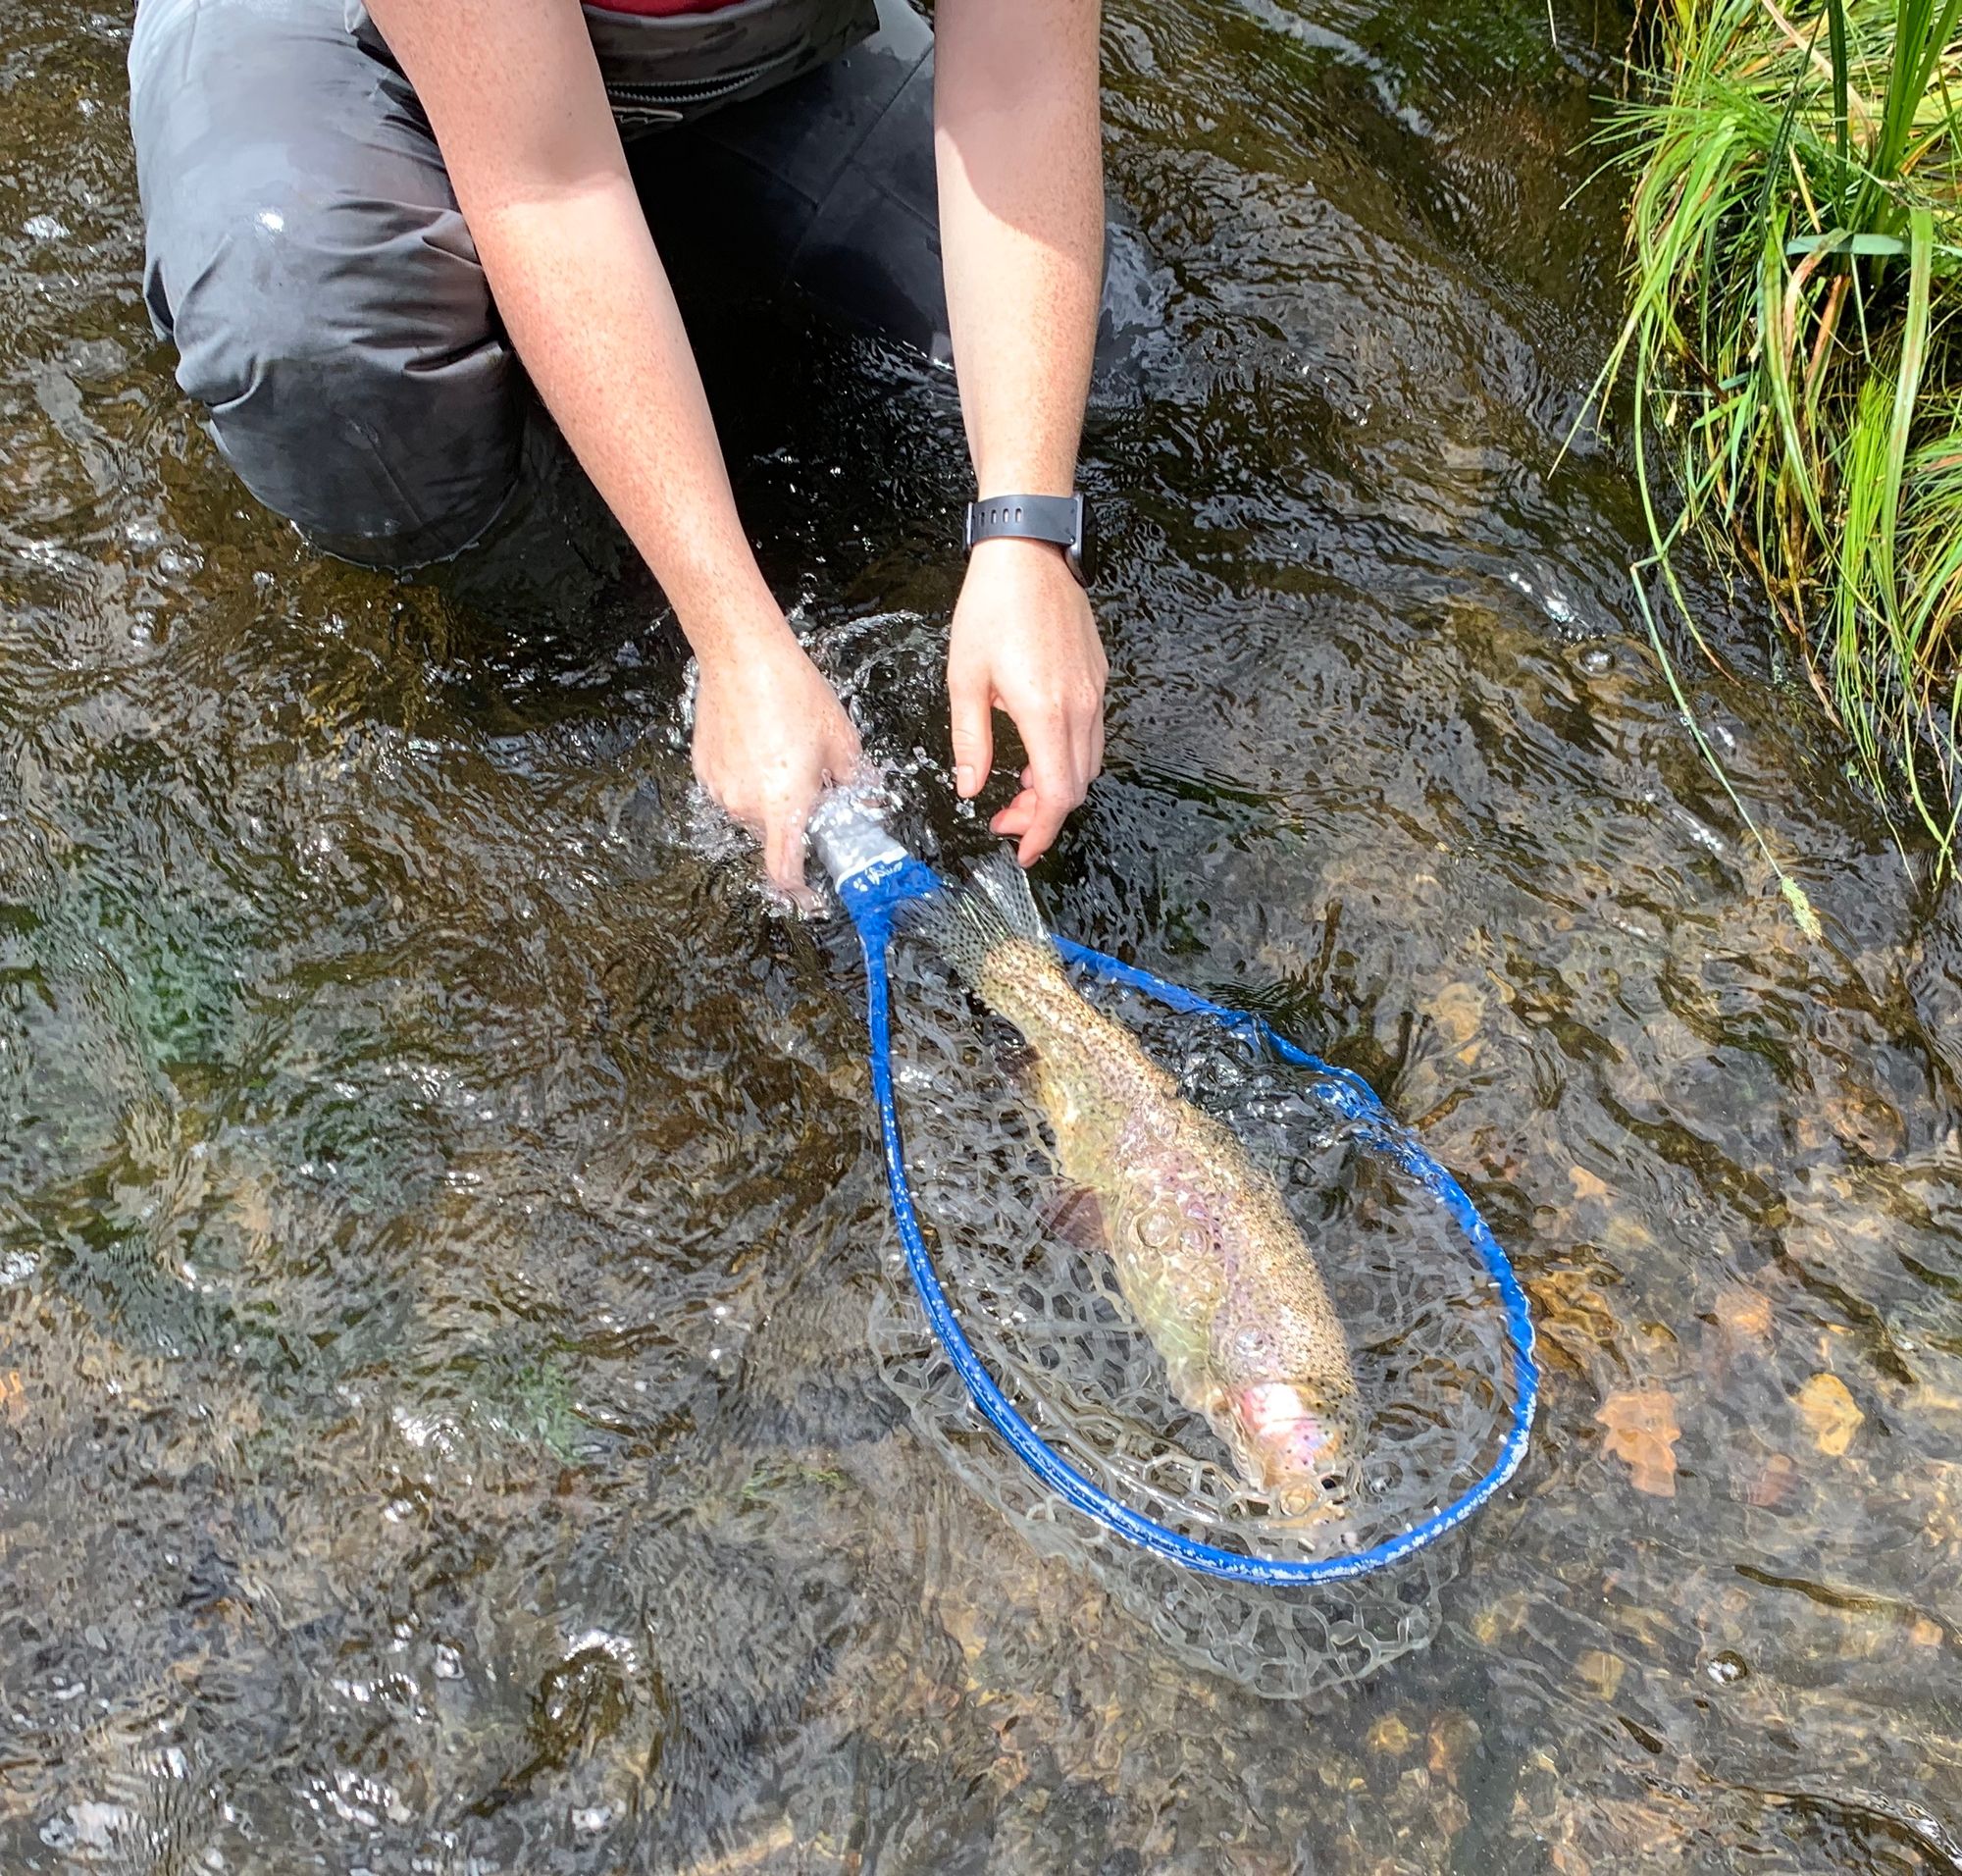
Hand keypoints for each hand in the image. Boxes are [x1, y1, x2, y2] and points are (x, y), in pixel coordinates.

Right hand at [691, 617, 861, 903]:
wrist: (742, 655)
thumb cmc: (794, 693)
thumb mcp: (841, 741)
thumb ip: (853, 783)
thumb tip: (863, 802)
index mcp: (784, 805)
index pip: (784, 871)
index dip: (797, 891)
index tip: (809, 894)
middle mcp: (746, 805)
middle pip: (772, 834)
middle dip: (791, 819)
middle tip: (810, 784)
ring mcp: (719, 788)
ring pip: (750, 811)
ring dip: (769, 797)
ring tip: (783, 751)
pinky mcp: (703, 768)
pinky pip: (730, 788)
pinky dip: (747, 778)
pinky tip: (760, 741)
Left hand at [947, 537, 1106, 864]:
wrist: (1029, 551)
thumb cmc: (992, 607)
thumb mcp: (964, 679)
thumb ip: (969, 741)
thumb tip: (971, 788)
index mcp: (1044, 712)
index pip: (1055, 795)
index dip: (1040, 832)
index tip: (1021, 851)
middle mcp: (1080, 707)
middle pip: (1076, 788)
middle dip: (1041, 816)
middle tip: (1005, 821)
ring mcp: (1095, 692)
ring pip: (1088, 764)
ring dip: (1055, 788)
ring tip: (1015, 788)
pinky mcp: (1099, 678)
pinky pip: (1092, 735)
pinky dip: (1067, 758)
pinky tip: (1035, 751)